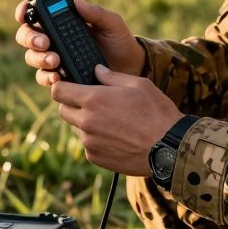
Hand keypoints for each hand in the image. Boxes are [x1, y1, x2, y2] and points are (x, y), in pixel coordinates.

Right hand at [15, 0, 145, 84]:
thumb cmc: (119, 41)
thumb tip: (77, 2)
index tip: (25, 14)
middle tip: (45, 42)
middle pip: (27, 35)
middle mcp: (53, 39)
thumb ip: (96, 12)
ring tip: (56, 60)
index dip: (24, 11)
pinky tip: (56, 77)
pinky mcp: (60, 77)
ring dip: (39, 58)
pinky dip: (46, 77)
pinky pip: (43, 78)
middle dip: (31, 38)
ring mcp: (54, 58)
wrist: (129, 68)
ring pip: (32, 57)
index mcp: (62, 21)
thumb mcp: (112, 23)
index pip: (35, 13)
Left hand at [51, 65, 182, 175]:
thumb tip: (96, 70)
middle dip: (73, 104)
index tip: (69, 86)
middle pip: (63, 110)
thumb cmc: (156, 112)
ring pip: (77, 128)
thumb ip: (112, 76)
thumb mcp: (138, 85)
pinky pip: (88, 145)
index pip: (58, 91)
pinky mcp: (95, 158)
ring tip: (112, 122)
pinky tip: (117, 137)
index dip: (62, 86)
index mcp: (94, 100)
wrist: (169, 148)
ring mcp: (89, 142)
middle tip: (94, 103)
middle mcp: (87, 122)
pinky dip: (96, 140)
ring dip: (87, 123)